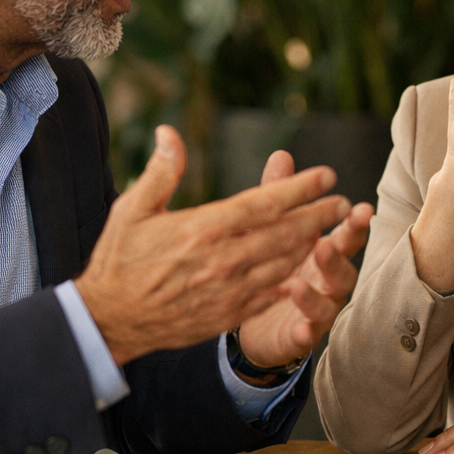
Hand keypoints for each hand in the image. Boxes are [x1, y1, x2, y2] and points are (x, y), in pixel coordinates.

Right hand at [76, 126, 351, 365]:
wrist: (109, 320)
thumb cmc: (118, 260)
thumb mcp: (131, 210)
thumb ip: (160, 171)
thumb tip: (169, 132)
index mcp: (204, 228)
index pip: (264, 203)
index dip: (300, 188)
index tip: (327, 175)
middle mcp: (223, 259)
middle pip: (285, 233)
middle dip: (319, 215)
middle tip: (344, 202)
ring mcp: (229, 290)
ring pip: (284, 263)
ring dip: (312, 245)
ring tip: (333, 229)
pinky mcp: (227, 314)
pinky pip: (271, 294)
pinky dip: (293, 278)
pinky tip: (307, 268)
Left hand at [237, 150, 373, 368]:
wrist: (257, 319)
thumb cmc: (278, 265)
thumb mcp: (277, 229)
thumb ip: (283, 196)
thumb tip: (282, 155)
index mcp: (326, 251)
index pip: (346, 234)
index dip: (355, 223)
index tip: (361, 208)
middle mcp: (328, 280)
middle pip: (343, 268)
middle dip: (338, 257)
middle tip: (327, 244)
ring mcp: (319, 310)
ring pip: (328, 302)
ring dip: (316, 293)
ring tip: (297, 284)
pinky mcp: (301, 336)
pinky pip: (307, 335)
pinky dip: (305, 331)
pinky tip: (298, 328)